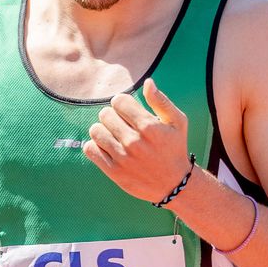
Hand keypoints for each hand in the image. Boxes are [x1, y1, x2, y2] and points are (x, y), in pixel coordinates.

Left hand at [83, 79, 191, 204]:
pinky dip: (95, 145)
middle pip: (105, 114)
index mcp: (149, 127)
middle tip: (121, 124)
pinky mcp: (114, 172)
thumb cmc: (175, 148)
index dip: (122, 103)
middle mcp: (134, 142)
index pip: (118, 101)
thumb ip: (161, 101)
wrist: (174, 184)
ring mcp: (122, 158)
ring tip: (113, 135)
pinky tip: (107, 147)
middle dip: (112, 116)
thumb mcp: (177, 122)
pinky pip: (90, 149)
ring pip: (95, 131)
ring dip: (102, 130)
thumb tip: (147, 82)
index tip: (127, 111)